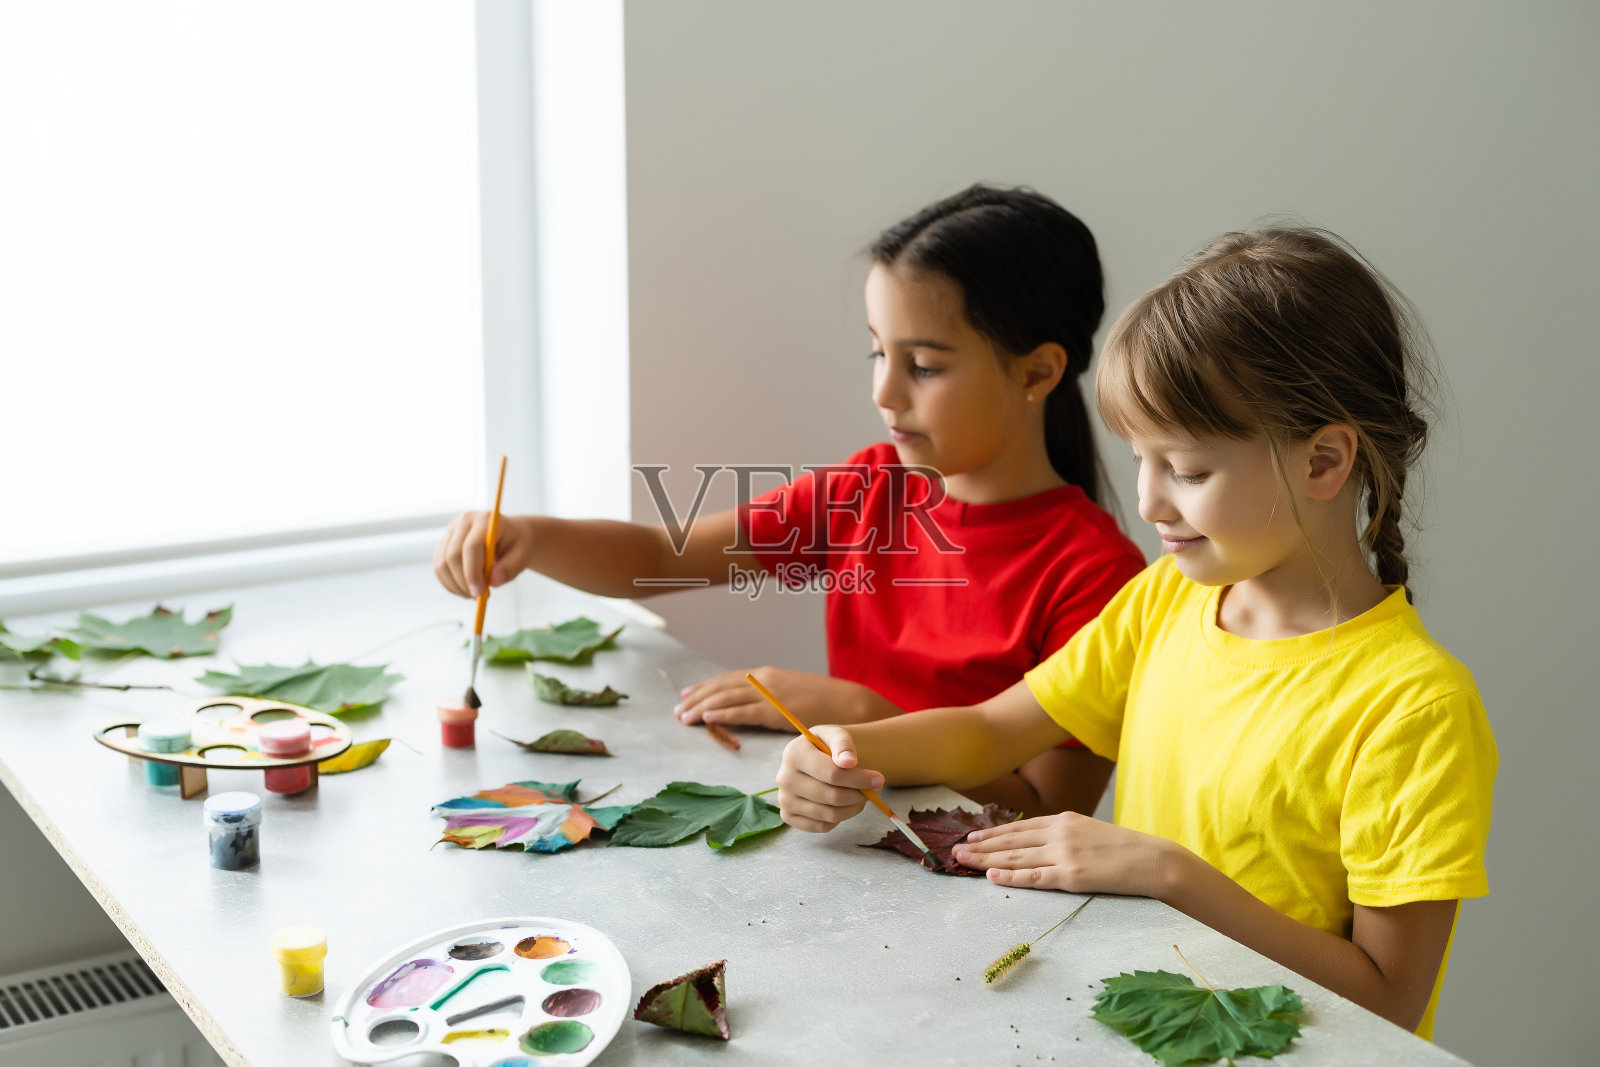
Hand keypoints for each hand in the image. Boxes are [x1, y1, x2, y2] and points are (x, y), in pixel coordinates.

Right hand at [434, 512, 533, 597]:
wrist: (511, 535)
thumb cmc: (518, 544)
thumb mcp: (524, 555)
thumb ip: (510, 568)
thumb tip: (492, 581)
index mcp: (485, 519)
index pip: (471, 546)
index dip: (472, 572)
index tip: (479, 593)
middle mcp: (464, 522)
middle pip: (452, 555)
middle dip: (463, 582)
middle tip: (477, 597)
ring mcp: (451, 531)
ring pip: (442, 564)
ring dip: (455, 585)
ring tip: (474, 595)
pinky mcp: (444, 543)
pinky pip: (439, 568)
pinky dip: (450, 584)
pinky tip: (465, 590)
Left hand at [673, 666, 825, 730]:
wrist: (850, 702)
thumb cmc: (824, 702)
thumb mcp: (792, 695)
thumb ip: (772, 698)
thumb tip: (756, 708)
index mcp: (767, 675)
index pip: (728, 680)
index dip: (705, 687)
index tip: (687, 694)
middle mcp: (764, 680)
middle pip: (722, 687)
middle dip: (697, 697)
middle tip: (678, 709)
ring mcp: (770, 694)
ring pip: (727, 697)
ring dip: (702, 706)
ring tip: (684, 716)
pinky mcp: (776, 710)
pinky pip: (743, 712)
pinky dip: (722, 713)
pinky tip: (706, 717)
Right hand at [775, 726, 882, 832]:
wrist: (815, 758)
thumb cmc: (828, 746)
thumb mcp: (836, 735)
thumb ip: (844, 744)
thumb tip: (849, 762)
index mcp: (794, 753)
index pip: (832, 774)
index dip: (859, 779)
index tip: (879, 779)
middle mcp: (784, 778)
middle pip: (832, 796)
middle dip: (860, 794)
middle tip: (873, 790)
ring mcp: (785, 800)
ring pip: (830, 814)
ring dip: (853, 807)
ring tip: (861, 796)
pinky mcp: (788, 817)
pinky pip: (822, 826)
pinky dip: (839, 818)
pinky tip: (843, 804)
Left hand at [950, 812, 1176, 896]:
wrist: (1153, 860)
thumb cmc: (1125, 848)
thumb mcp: (1090, 830)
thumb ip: (1064, 833)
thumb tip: (1040, 842)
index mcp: (1064, 819)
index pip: (1020, 827)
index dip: (994, 834)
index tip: (973, 837)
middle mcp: (1059, 833)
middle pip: (1011, 841)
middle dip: (981, 846)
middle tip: (956, 850)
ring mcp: (1064, 854)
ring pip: (1015, 859)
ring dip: (986, 861)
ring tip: (963, 862)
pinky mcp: (1071, 876)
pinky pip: (1033, 878)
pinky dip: (1009, 878)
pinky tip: (991, 877)